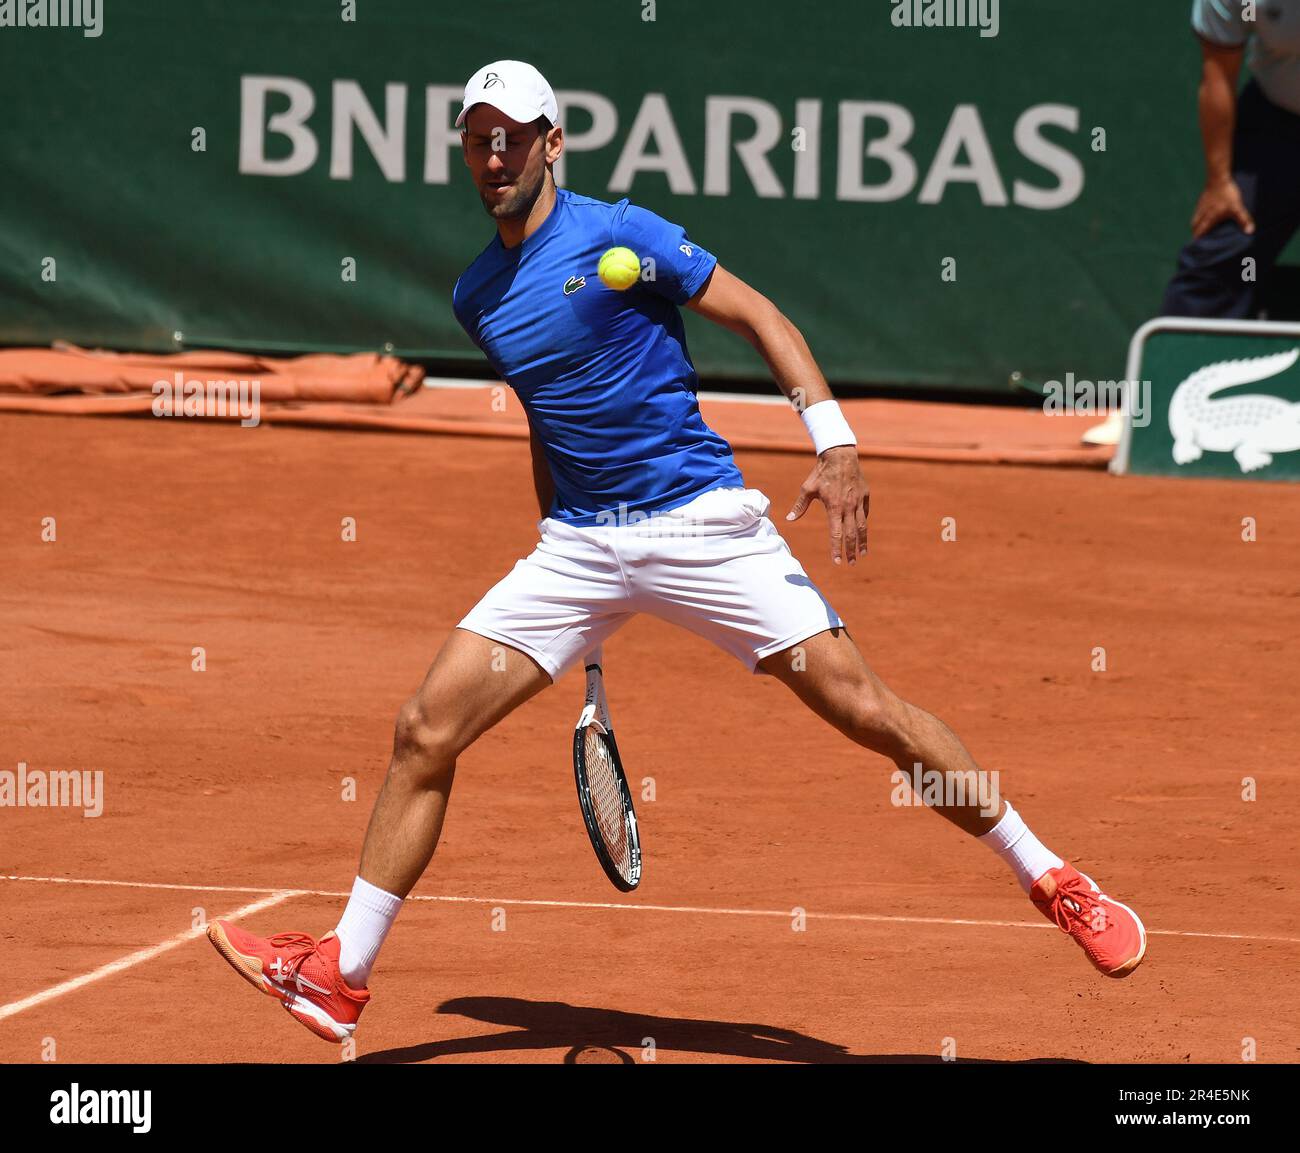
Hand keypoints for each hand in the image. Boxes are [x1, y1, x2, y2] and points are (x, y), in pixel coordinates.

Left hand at [785, 446, 868, 564]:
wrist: (840, 456)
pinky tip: (862, 532)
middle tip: (851, 563)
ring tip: (862, 554)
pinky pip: (865, 513)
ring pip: (862, 526)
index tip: (837, 562)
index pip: (836, 534)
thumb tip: (789, 519)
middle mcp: (848, 507)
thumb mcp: (807, 489)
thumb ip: (800, 506)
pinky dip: (863, 524)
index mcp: (834, 507)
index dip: (836, 549)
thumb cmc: (821, 473)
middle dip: (851, 551)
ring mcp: (858, 501)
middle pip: (851, 534)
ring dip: (862, 542)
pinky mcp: (865, 496)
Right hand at [1191, 178, 1254, 238]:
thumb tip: (1250, 231)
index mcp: (1209, 219)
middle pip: (1194, 227)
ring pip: (1195, 219)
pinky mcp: (1202, 200)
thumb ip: (1243, 219)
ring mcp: (1201, 207)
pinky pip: (1197, 211)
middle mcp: (1202, 215)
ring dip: (1197, 225)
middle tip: (1200, 237)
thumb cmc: (1227, 195)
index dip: (1197, 239)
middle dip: (1196, 233)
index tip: (1198, 245)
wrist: (1218, 178)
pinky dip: (1199, 216)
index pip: (1199, 232)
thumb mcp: (1238, 208)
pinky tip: (1205, 215)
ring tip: (1201, 228)